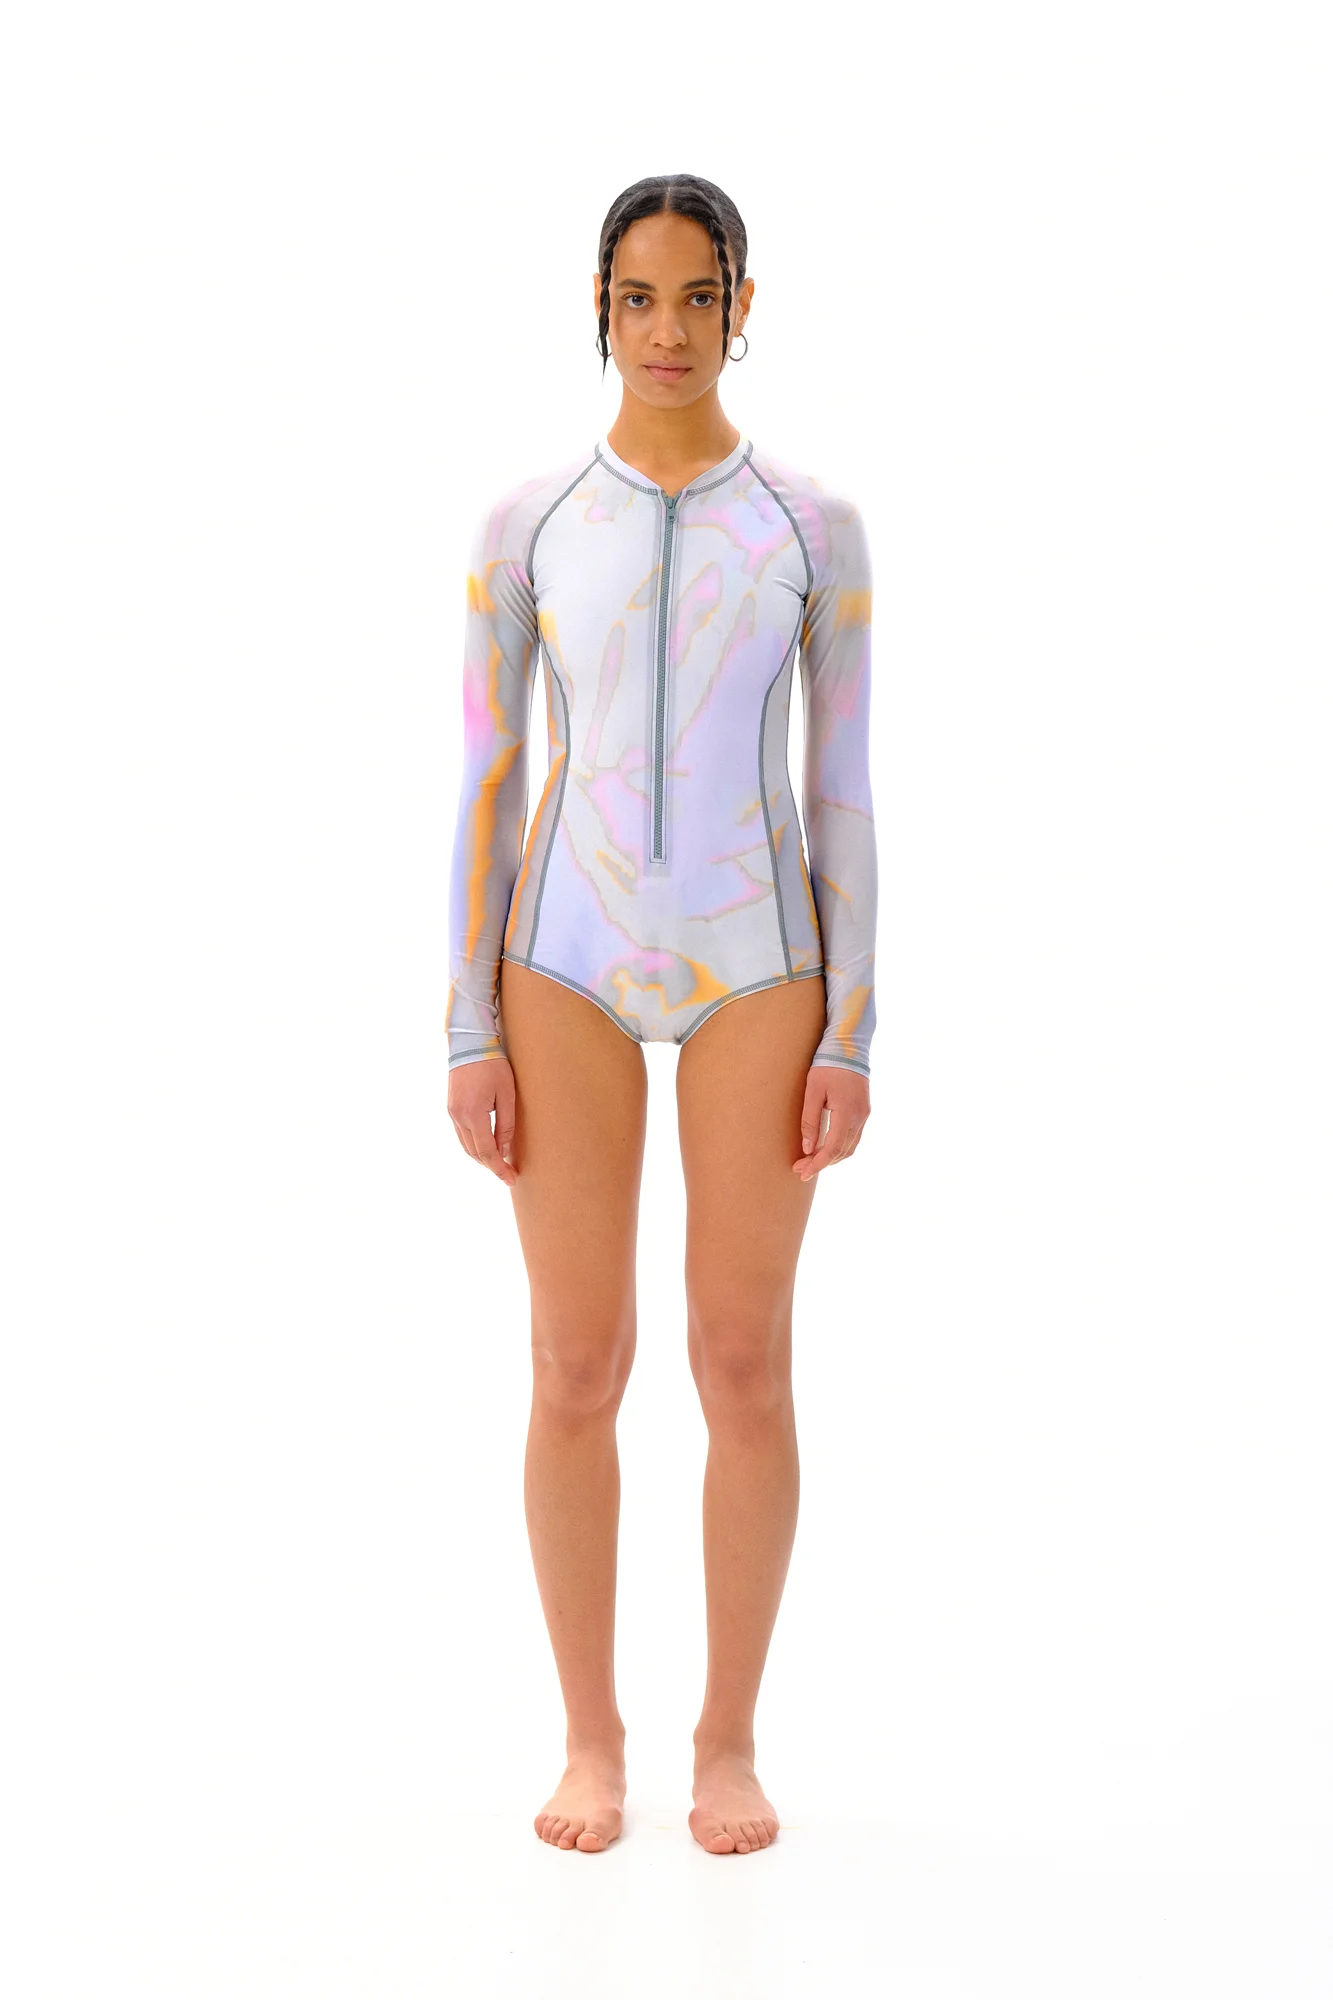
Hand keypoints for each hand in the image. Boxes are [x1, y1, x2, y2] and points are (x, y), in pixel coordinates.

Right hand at [448, 1055, 517, 1186]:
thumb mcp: (507, 1095)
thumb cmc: (493, 1065)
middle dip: (491, 1166)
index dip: (499, 1169)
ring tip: (499, 1164)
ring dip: (482, 1157)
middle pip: (474, 1153)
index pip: (486, 1152)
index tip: (511, 1179)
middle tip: (509, 1174)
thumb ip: (506, 1125)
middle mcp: (458, 1116)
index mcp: (473, 1115)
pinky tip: (486, 1146)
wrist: (470, 1042)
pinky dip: (474, 1145)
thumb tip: (504, 1151)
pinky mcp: (451, 1107)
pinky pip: (462, 1134)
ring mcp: (452, 1112)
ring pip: (466, 1145)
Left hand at [792, 1064, 870, 1180]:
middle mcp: (860, 1117)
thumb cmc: (827, 1065)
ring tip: (811, 1161)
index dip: (818, 1163)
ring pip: (850, 1147)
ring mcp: (865, 1114)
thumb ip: (810, 1121)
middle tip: (801, 1168)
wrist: (848, 1046)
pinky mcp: (864, 1111)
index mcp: (847, 1113)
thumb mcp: (813, 1091)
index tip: (802, 1172)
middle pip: (842, 1152)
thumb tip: (808, 1148)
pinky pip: (854, 1137)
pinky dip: (840, 1147)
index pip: (833, 1148)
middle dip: (821, 1163)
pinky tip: (826, 1147)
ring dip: (832, 1157)